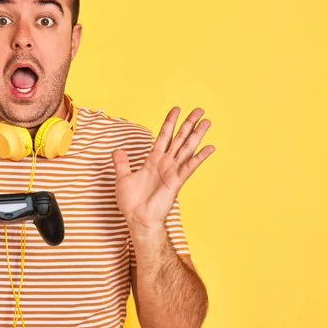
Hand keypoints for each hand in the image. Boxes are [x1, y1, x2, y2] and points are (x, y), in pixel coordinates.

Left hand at [112, 107, 214, 232]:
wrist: (137, 219)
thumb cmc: (131, 202)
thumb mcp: (122, 177)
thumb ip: (122, 163)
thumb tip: (118, 151)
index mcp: (153, 160)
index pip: (163, 136)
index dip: (170, 122)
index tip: (177, 109)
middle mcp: (165, 163)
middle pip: (179, 138)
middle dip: (189, 123)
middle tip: (199, 110)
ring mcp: (172, 171)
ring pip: (187, 148)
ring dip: (197, 134)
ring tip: (207, 121)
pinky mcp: (176, 181)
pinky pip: (189, 166)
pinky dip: (200, 157)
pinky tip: (210, 147)